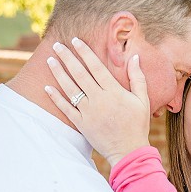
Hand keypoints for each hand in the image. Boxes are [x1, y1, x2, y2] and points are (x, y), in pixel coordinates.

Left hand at [44, 37, 150, 166]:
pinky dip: (56, 97)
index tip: (75, 40)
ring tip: (50, 60)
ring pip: (70, 88)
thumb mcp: (143, 101)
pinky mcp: (81, 124)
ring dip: (59, 73)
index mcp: (114, 92)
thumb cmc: (138, 125)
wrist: (129, 150)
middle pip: (79, 74)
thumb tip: (134, 57)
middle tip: (57, 45)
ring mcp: (88, 112)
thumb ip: (138, 78)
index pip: (96, 67)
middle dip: (67, 57)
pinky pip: (65, 108)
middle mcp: (99, 99)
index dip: (85, 52)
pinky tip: (48, 87)